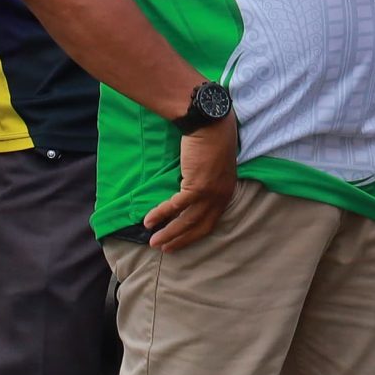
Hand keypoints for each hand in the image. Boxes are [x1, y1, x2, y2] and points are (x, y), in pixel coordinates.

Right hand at [145, 113, 237, 250]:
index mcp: (227, 192)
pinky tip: (148, 221)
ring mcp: (211, 193)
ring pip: (187, 220)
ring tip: (153, 241)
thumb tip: (189, 196)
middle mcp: (221, 196)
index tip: (179, 243)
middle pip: (200, 226)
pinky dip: (161, 214)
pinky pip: (175, 206)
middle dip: (180, 239)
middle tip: (164, 248)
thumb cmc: (211, 143)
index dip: (193, 235)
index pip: (210, 221)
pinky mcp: (197, 187)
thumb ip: (206, 184)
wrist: (211, 126)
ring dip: (169, 233)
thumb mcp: (214, 169)